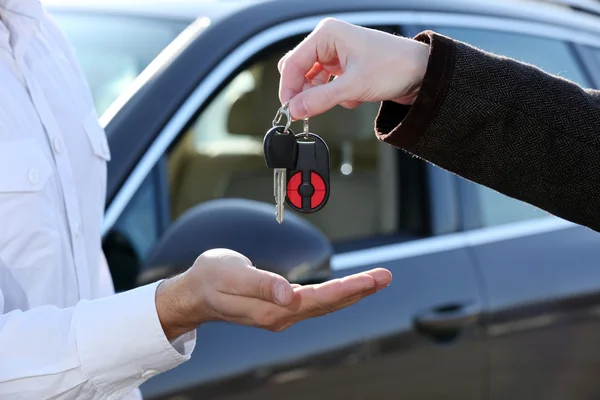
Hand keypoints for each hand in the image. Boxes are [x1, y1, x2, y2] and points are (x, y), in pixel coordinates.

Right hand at [156, 249, 391, 339]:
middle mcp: (282, 316)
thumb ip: (262, 284)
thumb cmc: (211, 280)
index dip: (349, 289)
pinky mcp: (280, 308)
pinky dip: (336, 294)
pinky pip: (316, 302)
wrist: (195, 292)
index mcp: (273, 310)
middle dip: (360, 290)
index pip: (320, 299)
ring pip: (325, 304)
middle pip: (329, 303)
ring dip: (353, 293)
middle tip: (385, 276)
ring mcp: (282, 314)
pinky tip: (348, 290)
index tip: (372, 279)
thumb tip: (289, 295)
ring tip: (375, 280)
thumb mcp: (232, 276)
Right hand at [278, 18, 429, 119]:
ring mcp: (338, 55)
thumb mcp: (353, 87)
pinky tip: (353, 98)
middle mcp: (330, 41)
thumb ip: (320, 100)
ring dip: (322, 96)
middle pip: (300, 71)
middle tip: (306, 111)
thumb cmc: (395, 67)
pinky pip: (327, 86)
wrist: (423, 74)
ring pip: (313, 80)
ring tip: (337, 103)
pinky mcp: (346, 68)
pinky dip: (336, 97)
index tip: (288, 111)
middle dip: (304, 92)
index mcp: (327, 34)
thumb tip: (294, 110)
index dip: (288, 89)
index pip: (293, 63)